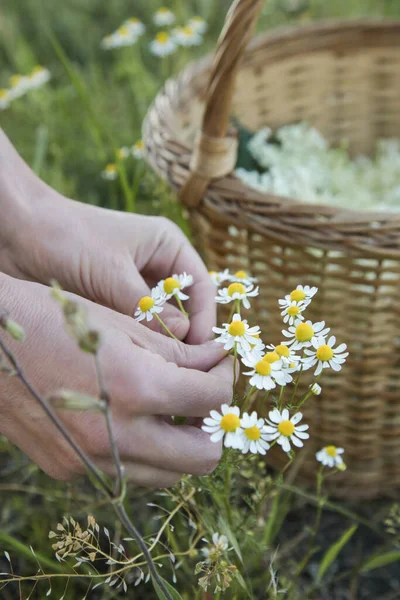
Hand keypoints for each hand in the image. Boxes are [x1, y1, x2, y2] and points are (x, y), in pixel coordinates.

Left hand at [0, 130, 215, 343]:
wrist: (18, 233)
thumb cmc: (68, 238)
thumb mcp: (111, 273)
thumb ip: (147, 307)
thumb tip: (183, 336)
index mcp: (168, 246)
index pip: (201, 287)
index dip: (206, 319)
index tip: (201, 350)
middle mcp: (157, 265)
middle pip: (185, 306)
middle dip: (184, 333)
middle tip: (182, 366)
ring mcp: (135, 283)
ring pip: (160, 319)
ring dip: (159, 338)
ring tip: (159, 364)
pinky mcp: (115, 298)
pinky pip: (136, 324)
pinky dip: (137, 338)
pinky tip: (135, 355)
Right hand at [0, 274, 231, 486]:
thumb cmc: (53, 319)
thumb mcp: (122, 325)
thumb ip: (179, 353)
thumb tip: (218, 361)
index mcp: (135, 389)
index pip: (211, 401)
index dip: (225, 379)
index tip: (219, 365)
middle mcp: (116, 436)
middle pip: (202, 459)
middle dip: (212, 426)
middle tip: (203, 396)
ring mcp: (90, 461)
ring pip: (167, 476)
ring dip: (181, 444)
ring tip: (169, 408)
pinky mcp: (69, 470)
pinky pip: (127, 473)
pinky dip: (143, 452)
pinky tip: (131, 418)